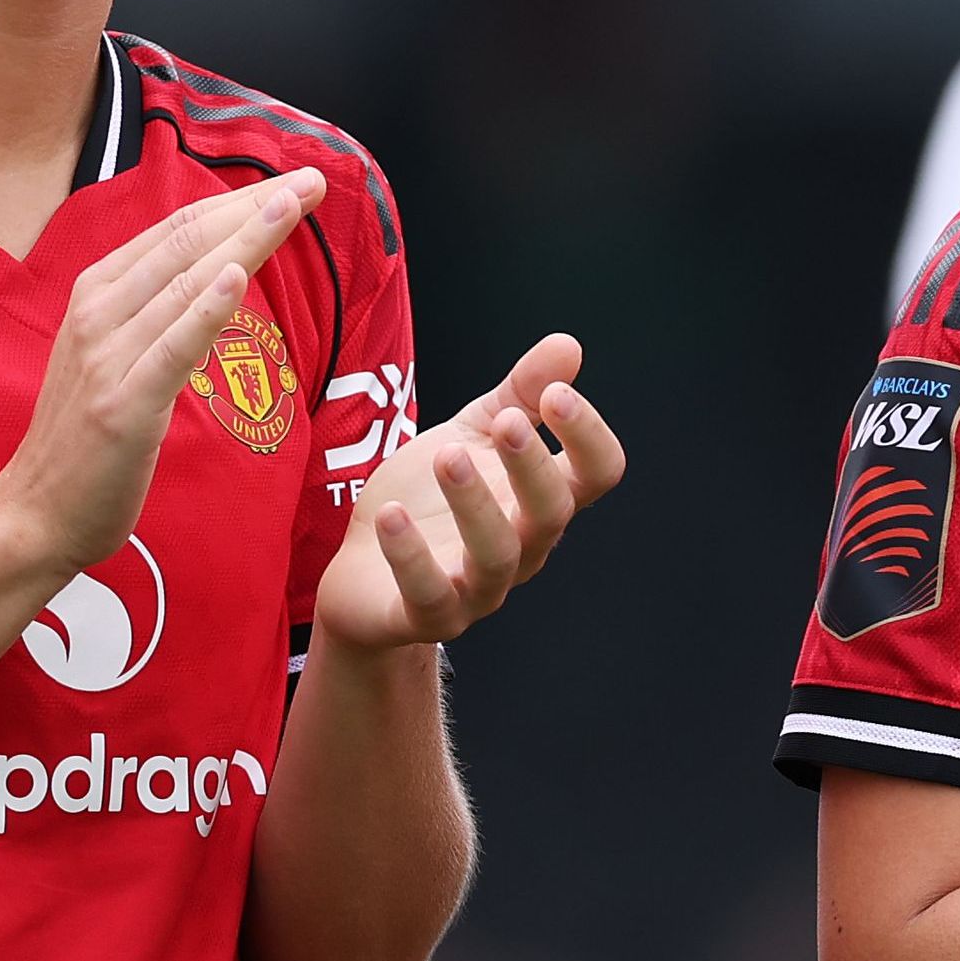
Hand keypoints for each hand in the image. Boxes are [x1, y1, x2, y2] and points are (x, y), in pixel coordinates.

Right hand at [0, 173, 317, 573]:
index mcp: (97, 295)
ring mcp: (107, 358)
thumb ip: (154, 313)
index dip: (237, 202)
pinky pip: (172, 348)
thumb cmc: (85, 439)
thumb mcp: (115, 357)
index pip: (176, 232)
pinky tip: (237, 275)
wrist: (36, 512)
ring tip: (292, 204)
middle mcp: (98, 314)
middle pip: (186, 245)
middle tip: (314, 180)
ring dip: (243, 240)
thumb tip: (211, 273)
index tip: (293, 184)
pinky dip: (205, 309)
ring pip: (185, 284)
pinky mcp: (122, 406)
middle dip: (254, 207)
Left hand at [312, 333, 630, 651]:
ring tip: (445, 456)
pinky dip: (412, 557)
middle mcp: (522, 547)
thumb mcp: (471, 436)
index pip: (597, 474)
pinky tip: (392, 515)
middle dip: (531, 466)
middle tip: (505, 421)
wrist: (362, 572)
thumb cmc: (427, 500)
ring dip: (475, 505)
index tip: (557, 394)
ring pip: (497, 557)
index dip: (588, 437)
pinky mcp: (427, 616)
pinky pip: (429, 596)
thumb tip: (568, 345)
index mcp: (539, 498)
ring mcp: (478, 587)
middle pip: (552, 514)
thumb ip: (519, 395)